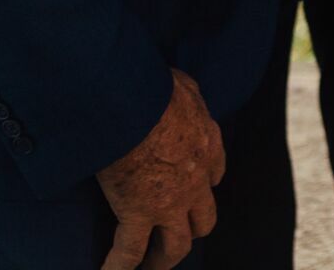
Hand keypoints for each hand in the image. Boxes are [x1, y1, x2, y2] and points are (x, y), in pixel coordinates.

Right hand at [97, 68, 224, 269]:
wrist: (132, 99)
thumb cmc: (151, 84)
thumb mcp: (181, 82)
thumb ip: (188, 93)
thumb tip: (183, 89)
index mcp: (207, 145)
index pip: (215, 174)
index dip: (204, 184)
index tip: (194, 187)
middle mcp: (195, 180)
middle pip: (203, 219)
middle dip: (191, 228)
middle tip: (175, 232)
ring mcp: (169, 202)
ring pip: (176, 246)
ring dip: (163, 259)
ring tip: (150, 265)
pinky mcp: (138, 212)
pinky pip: (130, 251)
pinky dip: (118, 266)